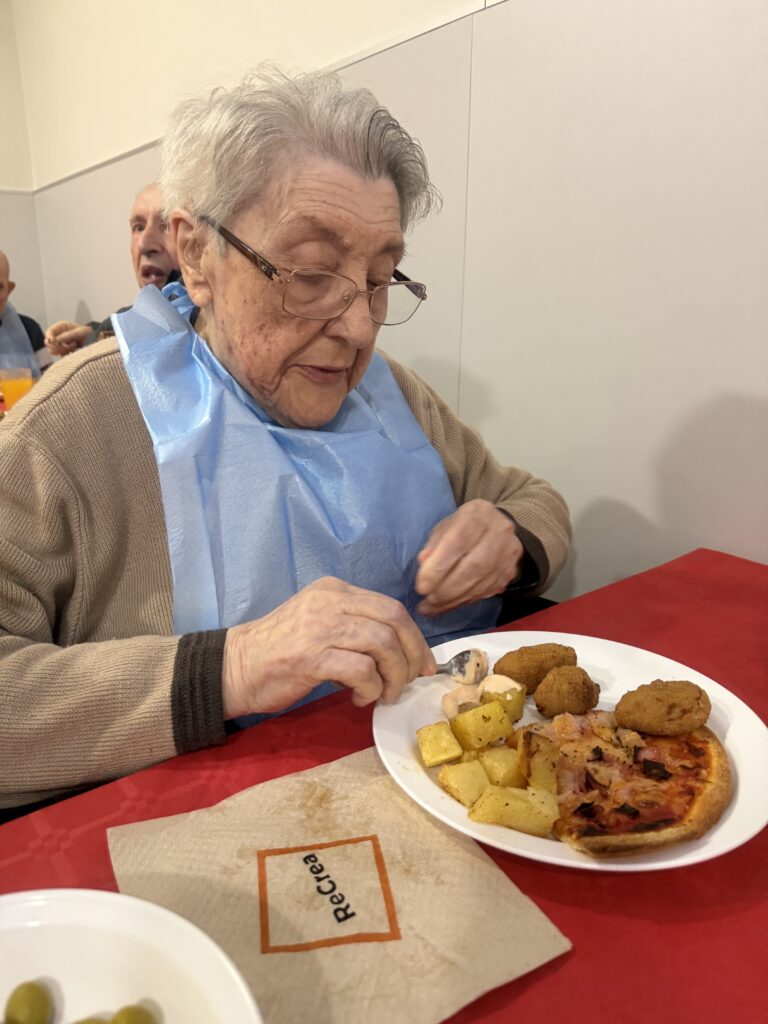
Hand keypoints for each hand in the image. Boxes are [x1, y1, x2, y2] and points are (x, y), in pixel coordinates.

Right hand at [45, 321, 90, 354]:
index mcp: (62, 327)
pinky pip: (59, 355)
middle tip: (68, 347)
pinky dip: (65, 355)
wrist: (97, 341)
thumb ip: (67, 335)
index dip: (50, 338)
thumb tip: (55, 340)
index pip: (49, 332)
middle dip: (57, 346)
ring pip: (53, 350)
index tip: (55, 343)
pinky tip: (73, 352)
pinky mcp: (64, 352)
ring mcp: (61, 344)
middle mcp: (59, 335)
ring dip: (62, 351)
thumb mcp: (79, 332)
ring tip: (73, 349)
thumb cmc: (90, 334)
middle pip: (49, 343)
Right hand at [221, 577, 436, 717]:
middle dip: (412, 655)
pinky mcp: (310, 656)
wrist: (234, 667)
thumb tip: (399, 654)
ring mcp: (319, 627)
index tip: (423, 664)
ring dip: (393, 676)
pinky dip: (370, 688)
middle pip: (394, 620)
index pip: (391, 607)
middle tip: (410, 681)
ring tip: (383, 694)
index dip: (415, 638)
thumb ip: (355, 629)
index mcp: (335, 590)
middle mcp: (330, 601)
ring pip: (382, 644)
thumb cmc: (279, 651)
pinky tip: (359, 698)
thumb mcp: (319, 624)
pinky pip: (361, 670)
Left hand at [414, 499, 523, 615]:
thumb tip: (423, 563)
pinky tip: (447, 606)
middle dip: (446, 589)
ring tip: (432, 608)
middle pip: (473, 567)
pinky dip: (463, 602)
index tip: (421, 587)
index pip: (458, 542)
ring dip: (453, 600)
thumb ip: (434, 545)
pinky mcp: (509, 572)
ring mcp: (508, 554)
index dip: (438, 567)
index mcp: (478, 515)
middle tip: (427, 601)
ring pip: (480, 584)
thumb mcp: (445, 528)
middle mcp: (499, 532)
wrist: (496, 527)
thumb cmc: (463, 527)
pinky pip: (486, 593)